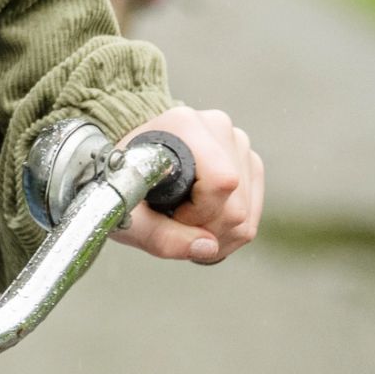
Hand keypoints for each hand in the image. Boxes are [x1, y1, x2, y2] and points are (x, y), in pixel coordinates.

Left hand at [109, 106, 261, 263]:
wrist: (126, 159)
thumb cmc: (120, 180)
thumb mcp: (124, 209)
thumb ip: (159, 235)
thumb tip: (207, 247)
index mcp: (185, 125)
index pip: (221, 183)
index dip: (197, 214)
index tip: (167, 212)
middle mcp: (218, 129)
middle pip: (237, 206)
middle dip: (205, 229)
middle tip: (172, 221)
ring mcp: (237, 144)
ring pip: (247, 214)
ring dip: (216, 234)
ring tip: (182, 222)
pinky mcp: (248, 162)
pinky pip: (253, 214)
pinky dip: (228, 231)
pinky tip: (200, 224)